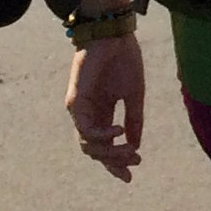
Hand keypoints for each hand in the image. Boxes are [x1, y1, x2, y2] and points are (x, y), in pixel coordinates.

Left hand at [65, 33, 145, 180]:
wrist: (114, 35)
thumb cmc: (124, 60)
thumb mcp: (134, 96)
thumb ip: (134, 121)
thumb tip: (135, 146)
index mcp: (103, 113)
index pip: (106, 145)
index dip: (117, 162)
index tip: (131, 175)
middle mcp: (89, 114)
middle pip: (95, 151)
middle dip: (115, 161)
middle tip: (134, 162)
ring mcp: (80, 110)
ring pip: (88, 146)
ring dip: (109, 153)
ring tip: (129, 150)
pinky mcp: (75, 102)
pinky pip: (84, 129)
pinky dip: (102, 135)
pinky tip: (119, 130)